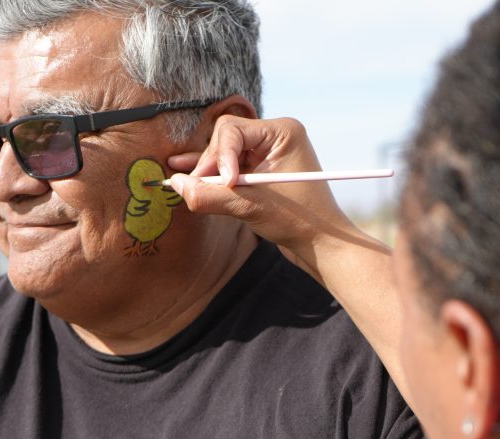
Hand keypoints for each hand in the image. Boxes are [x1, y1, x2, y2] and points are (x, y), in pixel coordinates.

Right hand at [169, 116, 410, 405]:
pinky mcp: (260, 174)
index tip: (224, 185)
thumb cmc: (300, 221)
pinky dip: (213, 177)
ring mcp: (266, 155)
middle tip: (195, 191)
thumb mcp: (252, 206)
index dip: (219, 156)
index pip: (233, 130)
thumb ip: (211, 195)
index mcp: (281, 132)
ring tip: (186, 187)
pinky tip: (185, 175)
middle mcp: (273, 137)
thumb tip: (175, 185)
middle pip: (225, 142)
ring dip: (209, 175)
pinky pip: (230, 169)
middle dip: (210, 167)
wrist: (323, 246)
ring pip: (224, 157)